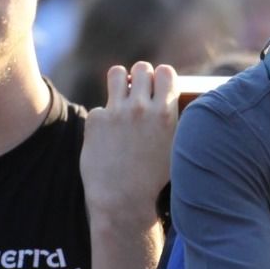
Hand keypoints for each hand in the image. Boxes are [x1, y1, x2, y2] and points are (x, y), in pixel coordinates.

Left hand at [81, 61, 178, 221]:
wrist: (122, 201)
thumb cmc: (152, 179)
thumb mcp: (174, 148)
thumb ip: (171, 120)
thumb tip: (168, 102)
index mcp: (166, 113)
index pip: (166, 72)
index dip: (161, 77)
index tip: (157, 87)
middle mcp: (142, 107)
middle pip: (142, 68)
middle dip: (140, 77)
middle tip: (138, 93)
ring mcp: (117, 112)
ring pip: (117, 73)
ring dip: (120, 82)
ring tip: (120, 97)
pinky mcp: (96, 120)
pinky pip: (100, 108)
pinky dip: (103, 120)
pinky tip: (107, 139)